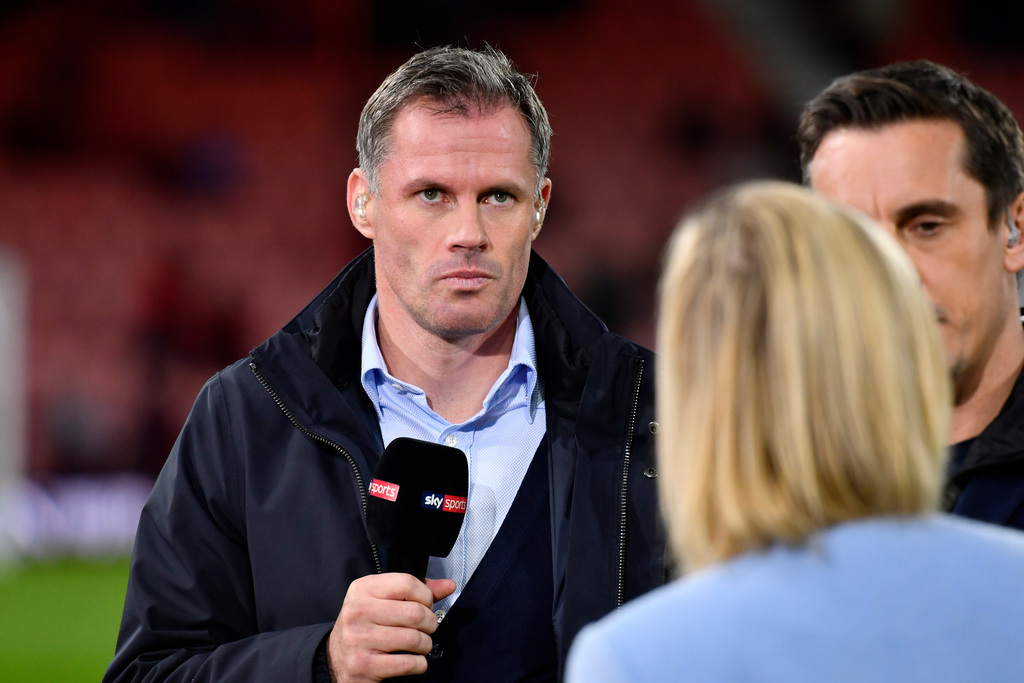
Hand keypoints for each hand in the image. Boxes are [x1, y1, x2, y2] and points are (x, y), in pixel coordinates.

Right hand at [327, 573, 455, 681]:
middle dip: (430, 623)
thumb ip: (416, 591)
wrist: (336, 657)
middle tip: (427, 627)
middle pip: (414, 613)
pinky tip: (413, 660)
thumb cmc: (366, 624)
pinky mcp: (365, 665)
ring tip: (420, 644)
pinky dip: (419, 664)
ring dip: (425, 644)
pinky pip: (408, 664)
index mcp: (363, 589)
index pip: (407, 583)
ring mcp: (360, 639)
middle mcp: (358, 611)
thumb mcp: (383, 600)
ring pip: (414, 639)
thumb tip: (448, 586)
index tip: (426, 604)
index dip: (426, 595)